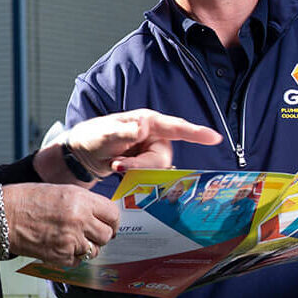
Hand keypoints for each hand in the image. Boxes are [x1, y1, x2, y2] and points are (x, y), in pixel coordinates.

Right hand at [2, 183, 119, 267]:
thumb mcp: (60, 191)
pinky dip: (72, 257)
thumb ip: (83, 203)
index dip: (112, 221)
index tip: (109, 224)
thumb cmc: (25, 200)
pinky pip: (78, 262)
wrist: (2, 216)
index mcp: (81, 199)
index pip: (113, 214)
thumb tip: (100, 215)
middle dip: (100, 235)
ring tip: (71, 240)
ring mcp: (70, 240)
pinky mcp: (60, 257)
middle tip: (90, 234)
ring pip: (94, 251)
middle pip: (107, 235)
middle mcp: (79, 220)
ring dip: (86, 248)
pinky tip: (60, 247)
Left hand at [66, 109, 221, 176]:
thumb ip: (125, 131)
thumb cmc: (93, 137)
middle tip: (118, 165)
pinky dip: (134, 176)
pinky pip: (149, 176)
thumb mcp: (105, 133)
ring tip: (115, 164)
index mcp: (148, 122)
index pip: (176, 127)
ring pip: (156, 170)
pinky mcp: (146, 164)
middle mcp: (154, 135)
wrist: (82, 154)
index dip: (197, 133)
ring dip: (135, 171)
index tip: (215, 138)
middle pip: (163, 158)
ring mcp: (151, 150)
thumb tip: (143, 126)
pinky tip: (119, 168)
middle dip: (141, 166)